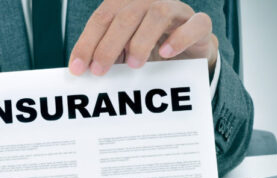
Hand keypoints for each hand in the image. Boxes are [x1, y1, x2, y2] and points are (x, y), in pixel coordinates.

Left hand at [69, 0, 217, 75]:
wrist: (186, 52)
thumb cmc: (146, 49)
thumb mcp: (119, 52)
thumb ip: (101, 54)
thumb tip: (77, 70)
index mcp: (125, 4)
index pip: (101, 19)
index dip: (87, 43)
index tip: (77, 69)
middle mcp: (148, 1)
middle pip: (125, 17)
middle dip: (108, 46)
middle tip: (99, 71)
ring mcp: (175, 9)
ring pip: (157, 15)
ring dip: (140, 42)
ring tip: (133, 65)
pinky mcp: (198, 24)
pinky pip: (194, 24)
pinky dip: (180, 38)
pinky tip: (166, 53)